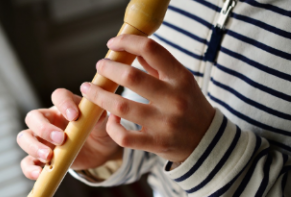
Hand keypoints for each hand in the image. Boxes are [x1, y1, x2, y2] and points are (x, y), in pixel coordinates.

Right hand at [17, 89, 121, 179]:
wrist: (100, 151)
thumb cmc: (99, 131)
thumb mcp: (103, 123)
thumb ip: (98, 116)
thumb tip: (98, 109)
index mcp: (66, 106)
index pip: (59, 96)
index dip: (64, 103)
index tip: (74, 116)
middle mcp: (50, 119)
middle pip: (34, 117)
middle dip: (44, 128)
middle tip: (61, 139)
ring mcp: (43, 138)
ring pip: (25, 137)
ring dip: (33, 147)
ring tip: (48, 157)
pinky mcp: (41, 157)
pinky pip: (27, 161)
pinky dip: (29, 167)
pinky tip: (38, 173)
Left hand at [80, 35, 215, 162]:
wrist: (206, 139)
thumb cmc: (189, 104)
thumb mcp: (181, 80)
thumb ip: (158, 64)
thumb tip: (132, 48)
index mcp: (180, 78)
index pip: (151, 49)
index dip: (127, 42)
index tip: (113, 43)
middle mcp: (174, 99)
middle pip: (130, 77)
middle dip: (107, 69)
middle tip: (99, 66)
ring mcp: (164, 123)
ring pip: (120, 107)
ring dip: (99, 96)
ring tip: (89, 89)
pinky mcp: (156, 143)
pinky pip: (124, 136)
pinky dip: (112, 126)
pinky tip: (111, 119)